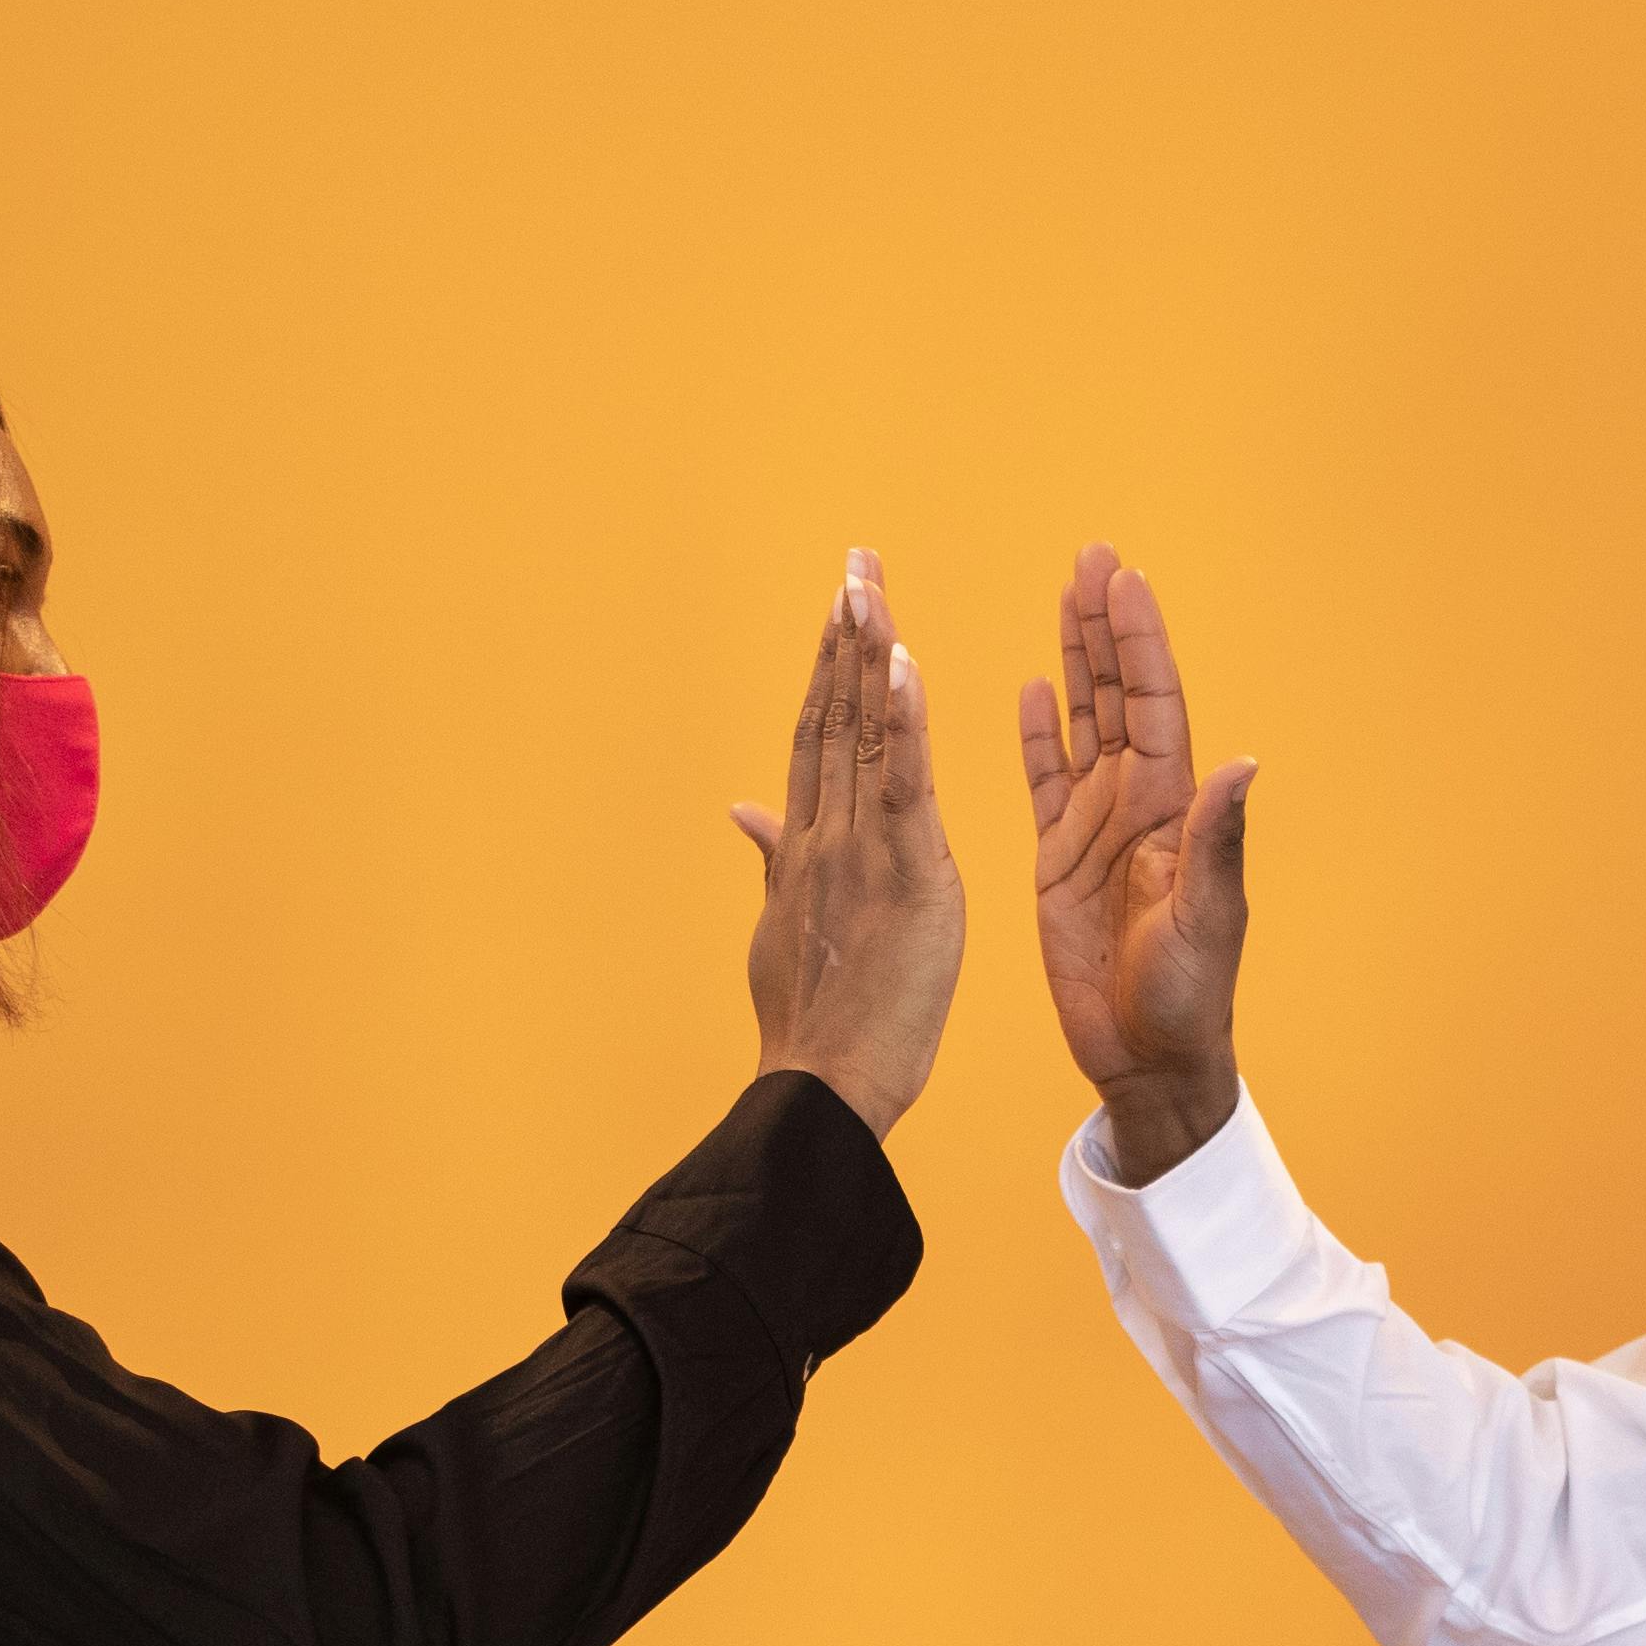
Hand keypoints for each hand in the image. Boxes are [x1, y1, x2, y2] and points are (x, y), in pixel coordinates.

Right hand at [730, 547, 963, 1136]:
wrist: (821, 1086)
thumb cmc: (812, 1025)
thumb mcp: (780, 931)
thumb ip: (770, 860)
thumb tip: (742, 810)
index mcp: (804, 847)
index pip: (816, 735)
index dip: (826, 665)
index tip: (838, 604)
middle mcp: (823, 834)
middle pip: (833, 713)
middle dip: (846, 632)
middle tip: (857, 558)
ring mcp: (857, 850)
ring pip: (861, 732)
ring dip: (868, 650)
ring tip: (869, 580)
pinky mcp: (901, 873)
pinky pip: (902, 782)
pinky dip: (903, 719)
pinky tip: (903, 660)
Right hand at [1016, 543, 1257, 1183]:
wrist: (1146, 1058)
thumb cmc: (1187, 996)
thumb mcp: (1206, 917)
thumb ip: (1216, 840)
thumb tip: (1242, 763)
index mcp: (1171, 807)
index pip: (1155, 703)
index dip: (1139, 640)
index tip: (1122, 578)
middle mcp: (1135, 803)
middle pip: (1118, 694)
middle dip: (1105, 625)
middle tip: (1091, 556)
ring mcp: (1094, 827)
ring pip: (1081, 722)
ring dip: (1074, 660)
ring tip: (1065, 594)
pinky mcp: (1057, 858)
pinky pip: (1044, 781)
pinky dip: (1038, 735)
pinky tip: (1031, 688)